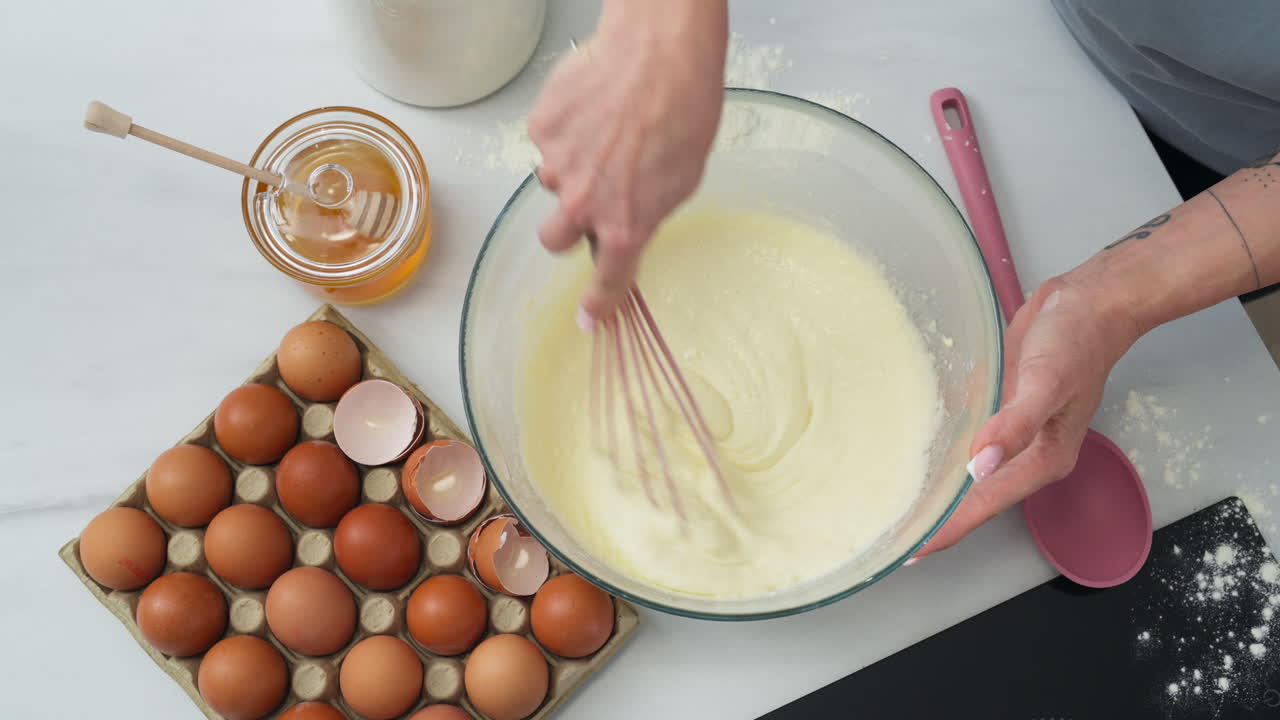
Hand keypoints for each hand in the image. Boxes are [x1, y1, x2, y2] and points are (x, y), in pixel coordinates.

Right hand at [528, 0, 726, 327]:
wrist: (659, 53)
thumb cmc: (683, 108)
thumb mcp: (682, 179)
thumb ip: (648, 211)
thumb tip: (632, 222)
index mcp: (627, 224)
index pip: (608, 280)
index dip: (599, 304)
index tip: (590, 319)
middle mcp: (586, 204)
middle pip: (554, 239)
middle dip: (567, 224)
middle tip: (590, 194)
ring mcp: (558, 166)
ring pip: (551, 182)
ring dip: (570, 169)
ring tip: (603, 133)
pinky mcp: (543, 130)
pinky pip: (548, 141)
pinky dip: (566, 130)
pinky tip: (594, 107)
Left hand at [918, 273, 1142, 555]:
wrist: (1091, 301)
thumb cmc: (1077, 343)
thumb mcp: (1046, 384)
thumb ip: (1014, 427)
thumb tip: (979, 466)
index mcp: (1041, 459)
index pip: (985, 505)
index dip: (948, 528)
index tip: (910, 549)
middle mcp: (1025, 453)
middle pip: (973, 496)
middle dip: (935, 515)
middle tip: (887, 532)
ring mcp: (1010, 431)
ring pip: (965, 468)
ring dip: (934, 484)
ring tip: (890, 500)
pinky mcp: (998, 406)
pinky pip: (963, 434)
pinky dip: (938, 445)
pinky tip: (907, 448)